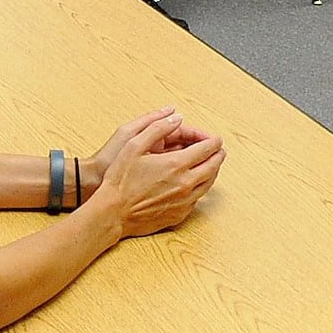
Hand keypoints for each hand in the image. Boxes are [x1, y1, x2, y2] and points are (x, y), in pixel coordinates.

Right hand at [84, 108, 222, 234]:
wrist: (113, 213)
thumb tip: (177, 117)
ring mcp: (185, 201)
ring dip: (213, 171)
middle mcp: (185, 183)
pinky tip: (194, 184)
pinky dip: (200, 188)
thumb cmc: (120, 179)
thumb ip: (157, 128)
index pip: (207, 149)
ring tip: (211, 164)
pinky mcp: (180, 214)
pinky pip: (198, 199)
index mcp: (176, 164)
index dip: (214, 141)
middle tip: (219, 150)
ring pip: (209, 184)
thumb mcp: (133, 145)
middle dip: (218, 155)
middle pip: (213, 166)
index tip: (215, 139)